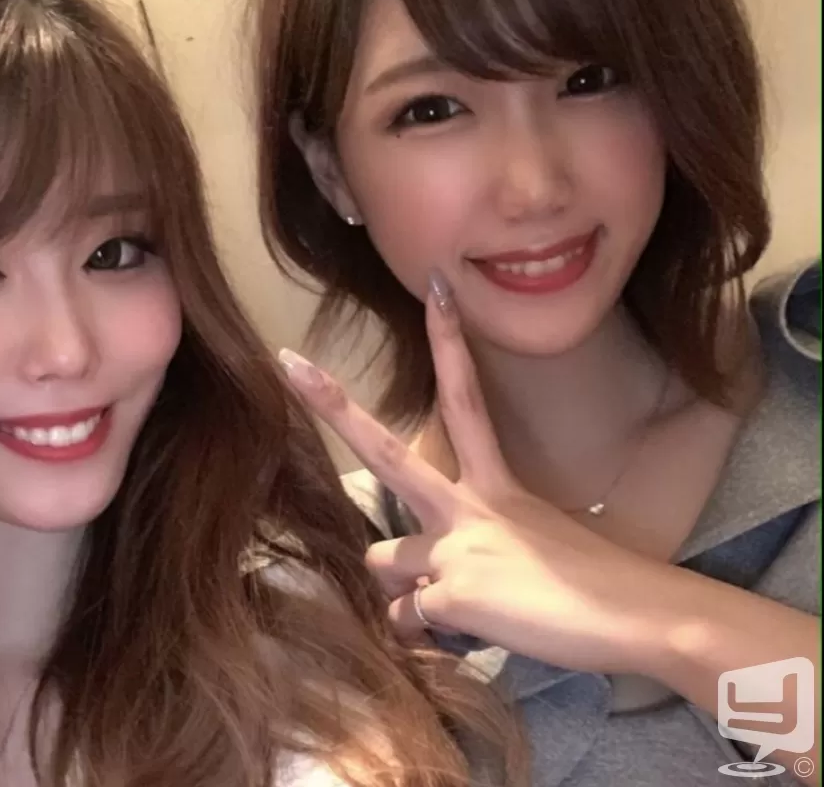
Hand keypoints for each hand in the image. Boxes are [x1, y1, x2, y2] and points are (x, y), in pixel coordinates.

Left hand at [278, 271, 685, 676]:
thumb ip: (475, 549)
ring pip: (383, 560)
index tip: (434, 289)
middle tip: (288, 360)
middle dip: (334, 407)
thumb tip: (425, 583)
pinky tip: (471, 637)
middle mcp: (468, 504)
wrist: (638, 615)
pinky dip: (430, 636)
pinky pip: (409, 619)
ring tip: (454, 605)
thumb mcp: (532, 546)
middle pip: (387, 451)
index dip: (449, 343)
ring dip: (406, 588)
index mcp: (496, 484)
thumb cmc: (597, 584)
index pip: (465, 399)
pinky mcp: (454, 591)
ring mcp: (456, 545)